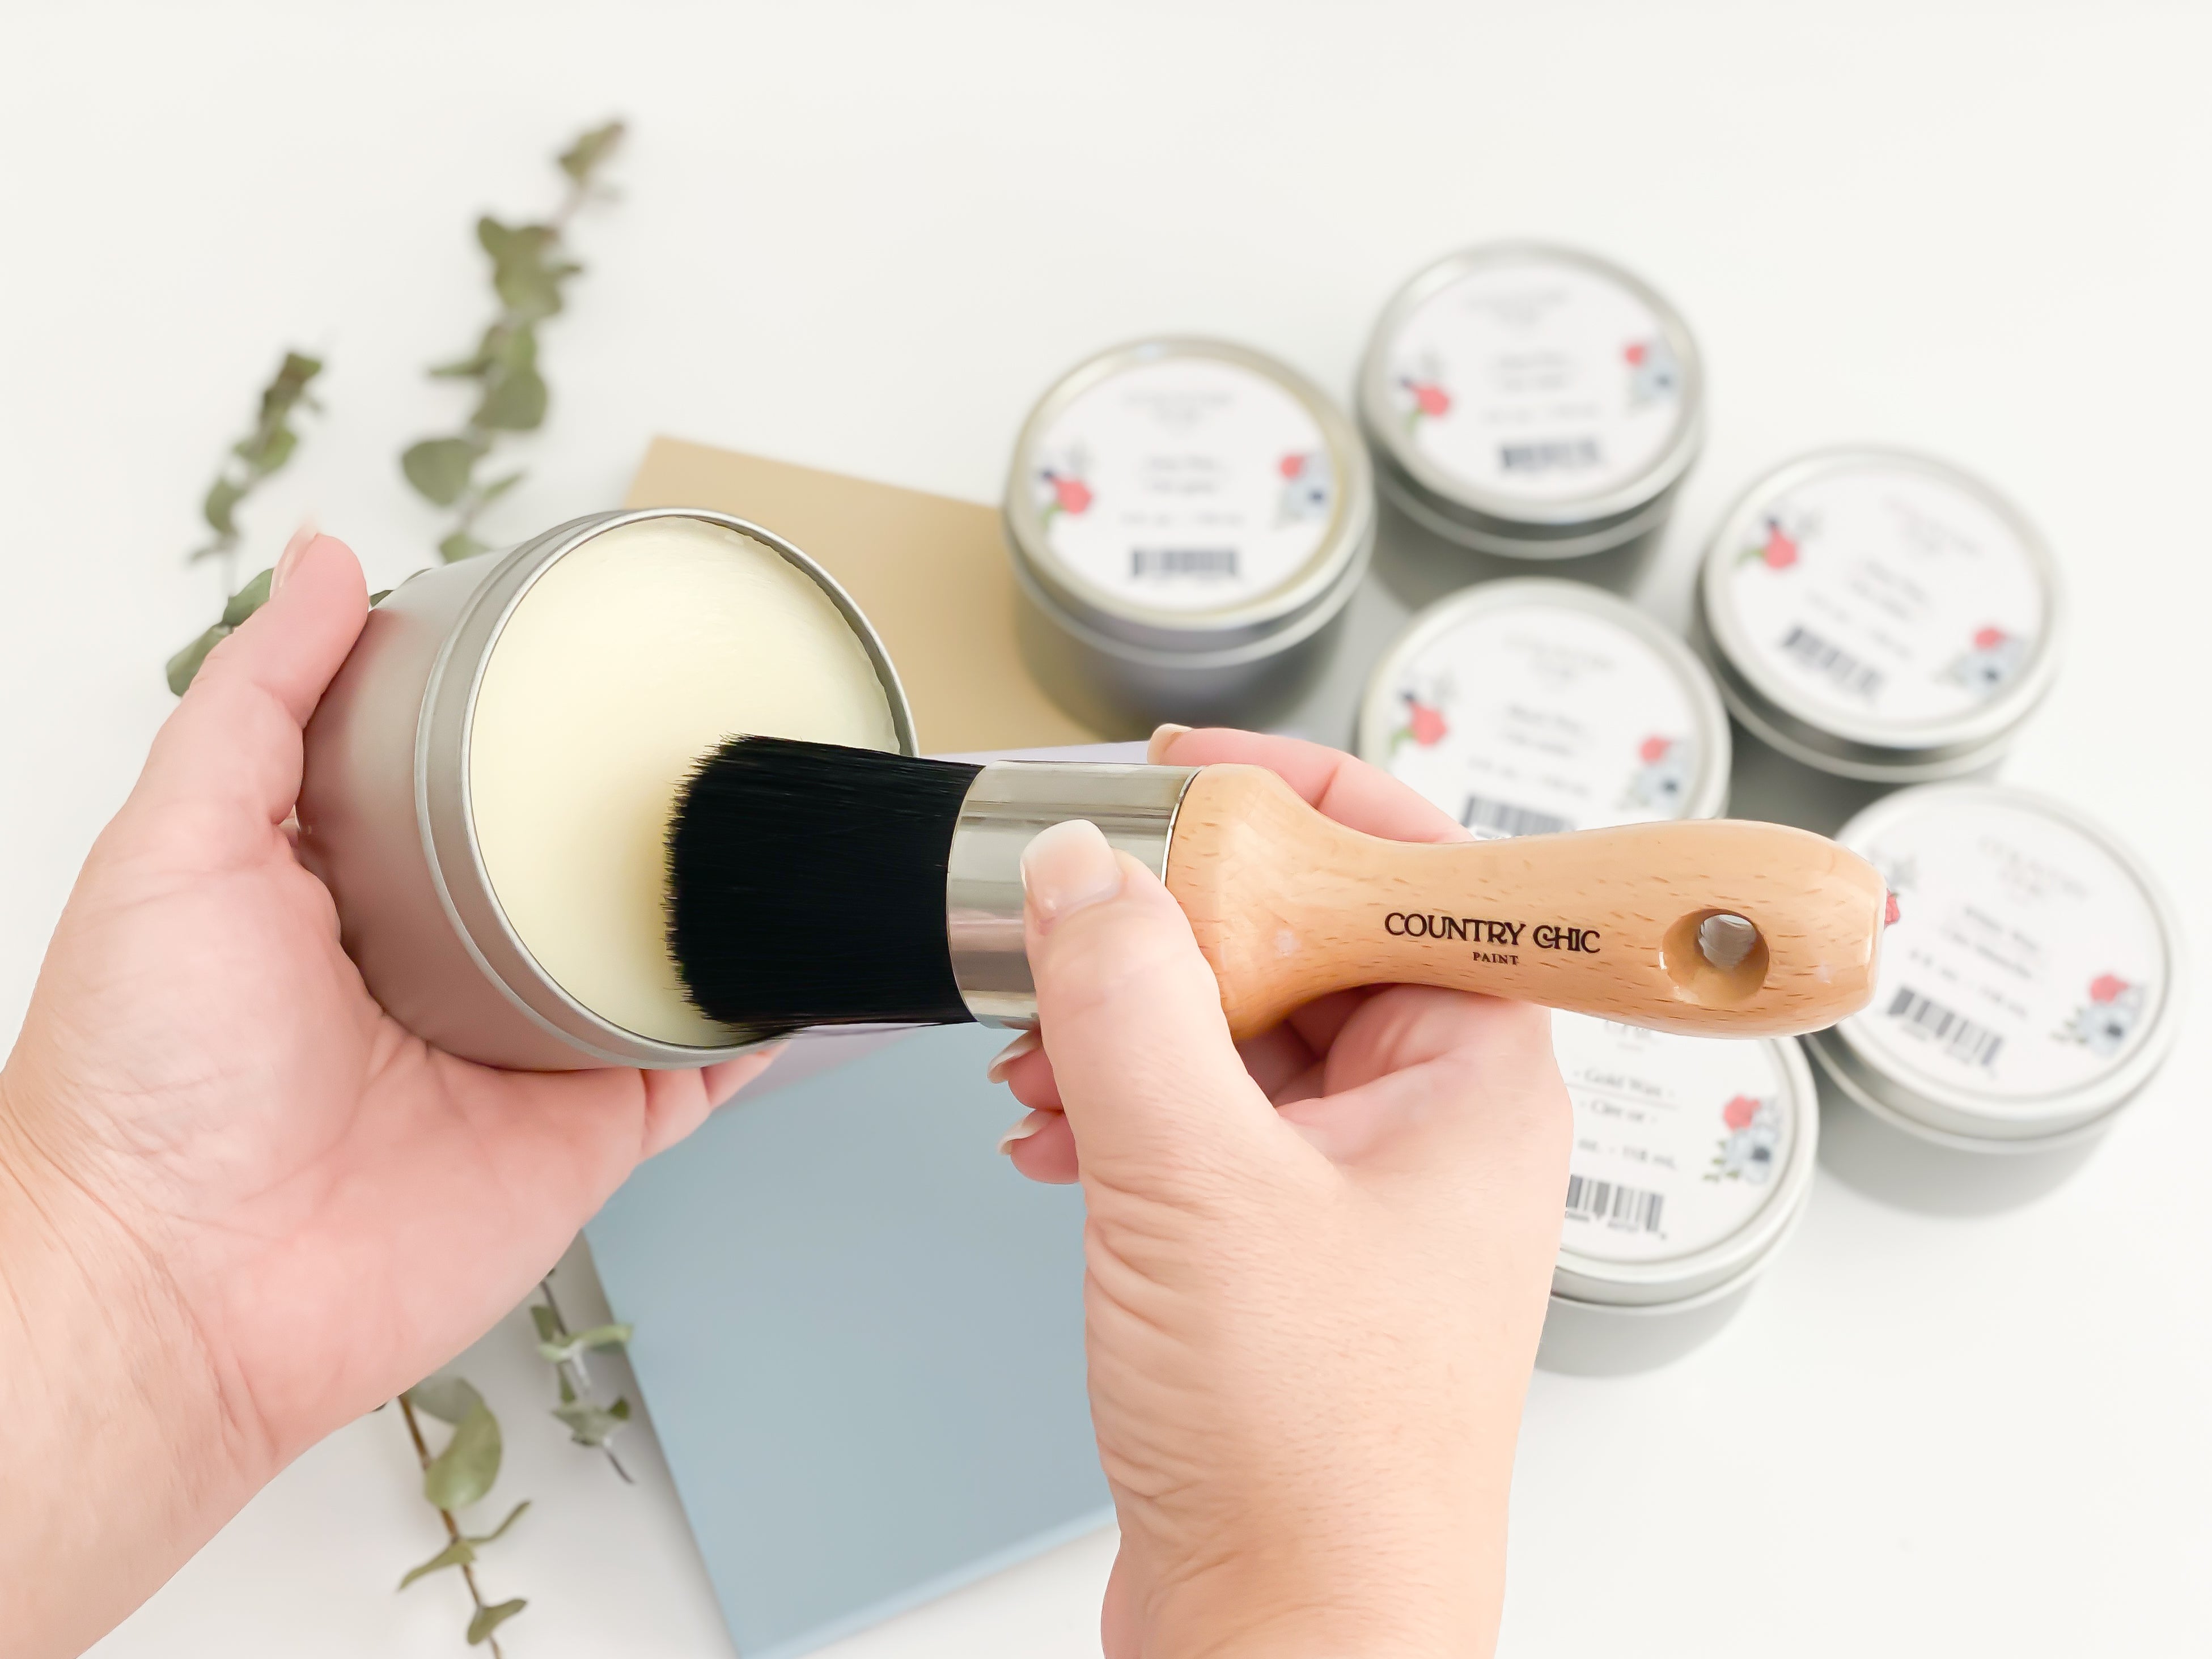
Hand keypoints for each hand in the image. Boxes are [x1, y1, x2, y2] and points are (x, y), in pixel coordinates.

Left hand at [0, 530, 777, 1658]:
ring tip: (788, 812)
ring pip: (656, 955)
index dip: (517, 717)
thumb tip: (322, 560)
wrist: (186, 1287)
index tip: (583, 646)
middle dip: (642, 804)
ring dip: (719, 897)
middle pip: (574, 864)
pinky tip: (806, 951)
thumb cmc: (145, 1083)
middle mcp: (453, 966)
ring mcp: (532, 1051)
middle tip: (715, 719)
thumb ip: (254, 701)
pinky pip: (704, 1062)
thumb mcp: (175, 845)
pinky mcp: (596, 1132)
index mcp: (356, 891)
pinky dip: (763, 1014)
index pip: (460, 780)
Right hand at [994, 727, 1571, 1658]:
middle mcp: (1437, 1120)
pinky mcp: (1292, 1253)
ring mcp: (1363, 1190)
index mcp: (1477, 1072)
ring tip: (1037, 1069)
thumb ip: (1129, 996)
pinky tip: (1052, 1142)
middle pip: (1306, 940)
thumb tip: (1088, 865)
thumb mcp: (1193, 1179)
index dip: (1294, 793)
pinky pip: (1208, 1126)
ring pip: (1240, 1036)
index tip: (1184, 770)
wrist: (1291, 1643)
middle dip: (1170, 935)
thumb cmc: (1313, 1452)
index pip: (1409, 861)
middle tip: (1068, 934)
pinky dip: (1124, 1115)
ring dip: (1127, 1031)